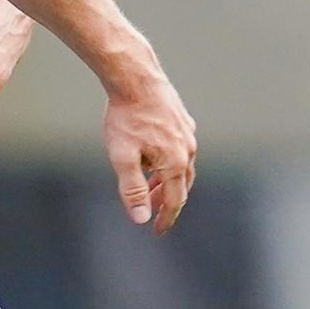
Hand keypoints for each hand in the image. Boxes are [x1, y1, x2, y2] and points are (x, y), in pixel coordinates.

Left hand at [103, 73, 195, 233]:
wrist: (135, 78)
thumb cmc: (126, 117)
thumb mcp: (123, 157)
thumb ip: (132, 190)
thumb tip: (141, 219)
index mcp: (175, 163)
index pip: (175, 200)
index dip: (166, 218)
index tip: (157, 230)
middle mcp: (187, 149)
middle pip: (181, 185)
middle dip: (166, 201)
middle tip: (152, 212)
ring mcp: (187, 133)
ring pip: (181, 166)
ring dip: (167, 180)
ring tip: (149, 187)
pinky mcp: (182, 119)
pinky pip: (180, 148)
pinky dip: (169, 161)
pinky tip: (154, 157)